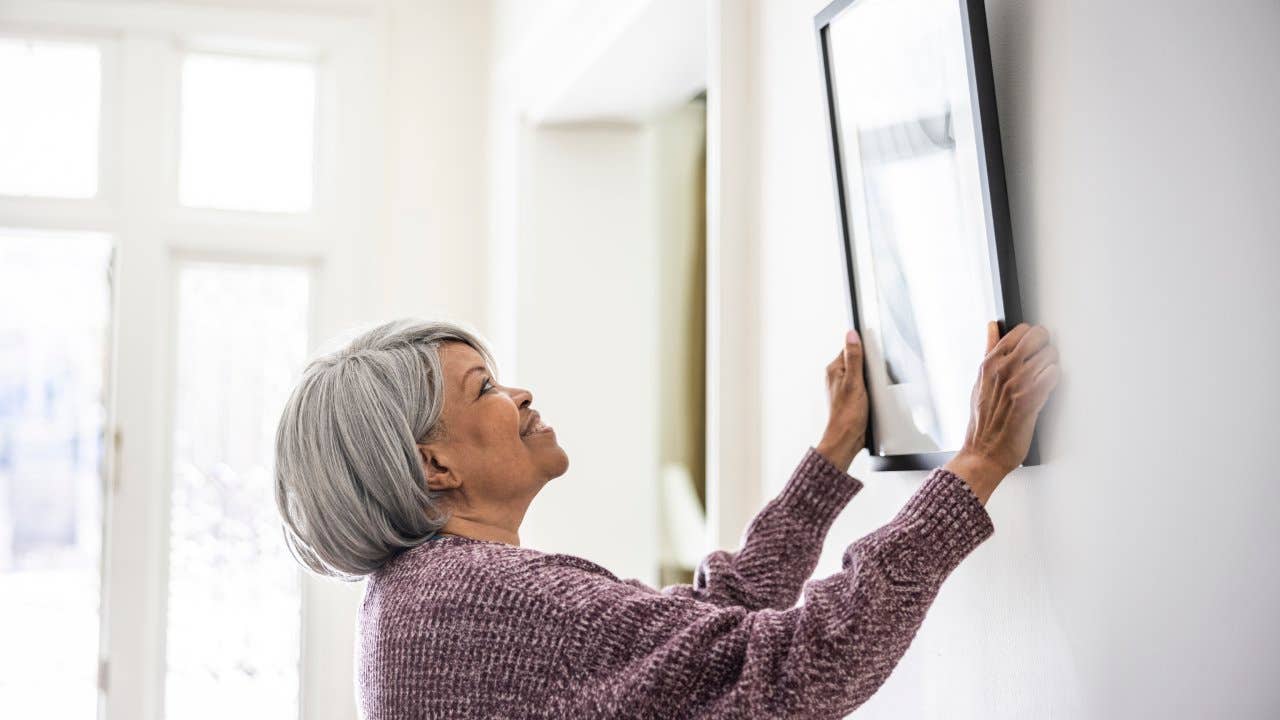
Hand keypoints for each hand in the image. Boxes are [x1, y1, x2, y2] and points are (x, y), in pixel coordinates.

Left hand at [816, 329, 868, 471]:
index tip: (873, 355)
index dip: (864, 350)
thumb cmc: (847, 415)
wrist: (847, 439)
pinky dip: (871, 389)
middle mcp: (836, 377)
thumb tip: (851, 335)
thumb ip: (854, 358)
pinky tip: (873, 397)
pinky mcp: (851, 397)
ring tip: (872, 390)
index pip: (850, 349)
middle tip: (873, 378)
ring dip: (871, 379)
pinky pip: (864, 386)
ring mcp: (844, 387)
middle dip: (869, 366)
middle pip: (858, 361)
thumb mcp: (854, 382)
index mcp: (834, 370)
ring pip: (863, 374)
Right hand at [945, 321, 1059, 503]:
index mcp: (989, 363)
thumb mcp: (980, 381)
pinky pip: (1053, 375)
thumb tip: (992, 327)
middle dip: (1045, 346)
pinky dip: (1054, 380)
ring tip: (1043, 380)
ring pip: (1049, 355)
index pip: (1020, 330)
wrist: (983, 453)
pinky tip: (1046, 390)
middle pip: (1038, 336)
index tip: (1033, 349)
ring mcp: (1017, 383)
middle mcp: (1003, 369)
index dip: (1031, 338)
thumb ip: (990, 350)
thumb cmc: (983, 421)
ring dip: (1052, 366)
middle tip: (1043, 361)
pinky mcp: (1031, 400)